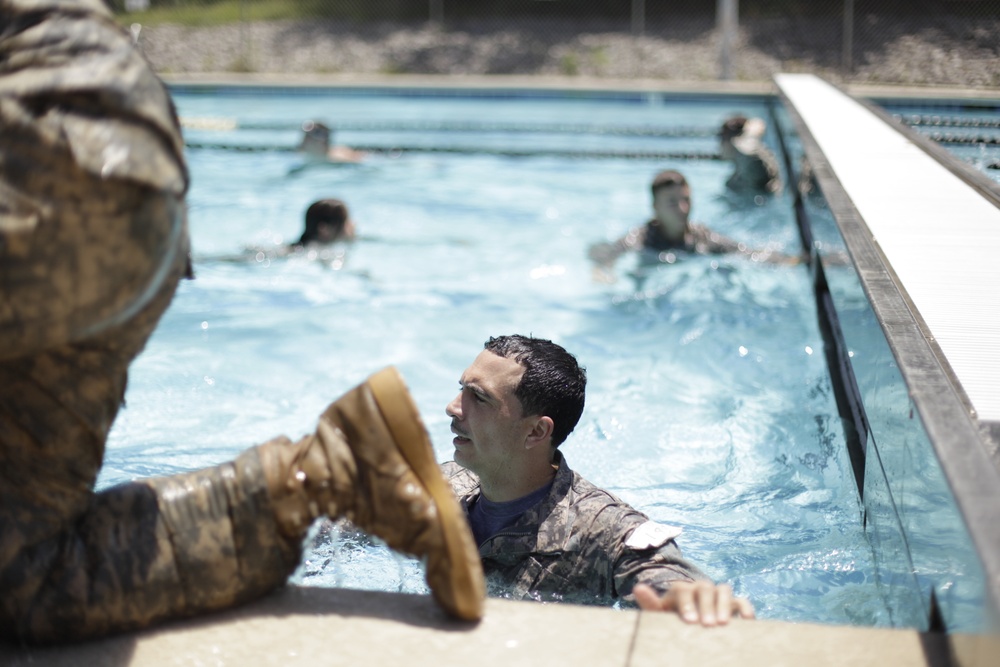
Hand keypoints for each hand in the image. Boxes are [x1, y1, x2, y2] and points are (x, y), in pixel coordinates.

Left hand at [633, 581, 754, 626]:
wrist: (689, 624)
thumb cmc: (673, 620)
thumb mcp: (660, 614)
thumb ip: (650, 603)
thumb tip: (638, 588)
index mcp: (681, 589)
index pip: (683, 590)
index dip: (687, 604)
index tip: (690, 621)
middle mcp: (701, 588)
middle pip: (705, 589)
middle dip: (706, 606)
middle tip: (707, 625)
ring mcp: (718, 594)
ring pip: (724, 591)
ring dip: (724, 605)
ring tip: (723, 624)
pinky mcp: (734, 603)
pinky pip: (741, 601)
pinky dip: (745, 608)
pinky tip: (747, 621)